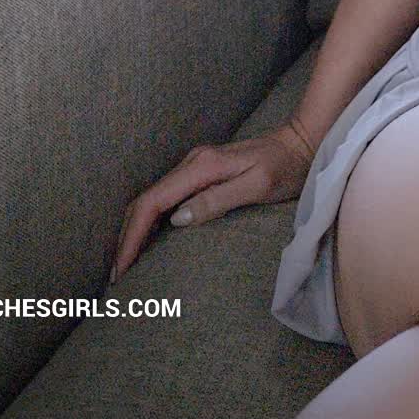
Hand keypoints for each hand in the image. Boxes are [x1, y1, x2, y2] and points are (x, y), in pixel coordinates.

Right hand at [109, 122, 314, 283]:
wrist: (302, 142)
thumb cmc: (285, 167)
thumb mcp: (257, 185)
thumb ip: (218, 200)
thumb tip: (177, 219)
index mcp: (201, 167)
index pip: (152, 203)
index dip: (132, 237)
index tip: (121, 268)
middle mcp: (191, 163)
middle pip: (145, 201)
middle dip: (126, 237)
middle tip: (116, 276)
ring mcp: (195, 167)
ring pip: (152, 200)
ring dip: (135, 230)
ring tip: (126, 264)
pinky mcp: (201, 173)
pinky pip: (166, 199)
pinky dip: (150, 221)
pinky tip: (149, 240)